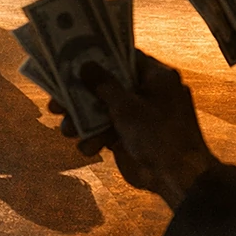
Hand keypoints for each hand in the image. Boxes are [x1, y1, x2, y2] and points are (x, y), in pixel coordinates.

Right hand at [49, 53, 220, 209]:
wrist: (179, 179)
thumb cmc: (159, 135)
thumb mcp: (127, 106)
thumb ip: (103, 84)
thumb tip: (84, 65)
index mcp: (156, 77)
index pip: (123, 57)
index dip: (97, 56)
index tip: (72, 58)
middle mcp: (147, 92)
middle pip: (106, 85)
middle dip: (80, 95)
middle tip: (56, 101)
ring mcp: (138, 116)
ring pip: (101, 110)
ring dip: (82, 121)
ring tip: (66, 130)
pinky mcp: (130, 137)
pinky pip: (105, 131)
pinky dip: (95, 138)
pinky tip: (87, 147)